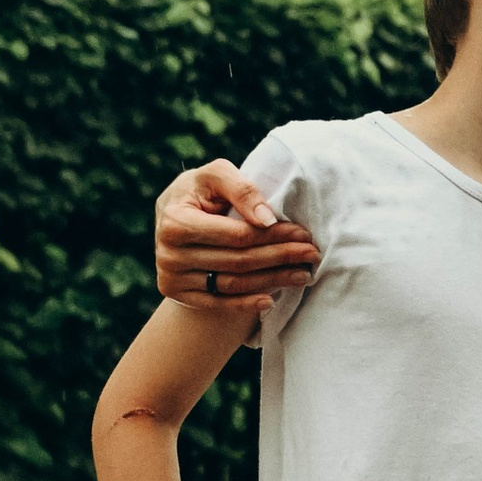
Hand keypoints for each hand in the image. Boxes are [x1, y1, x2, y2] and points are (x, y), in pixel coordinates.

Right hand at [155, 160, 318, 307]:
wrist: (171, 214)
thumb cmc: (199, 190)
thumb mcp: (215, 176)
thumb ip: (241, 189)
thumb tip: (268, 219)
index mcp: (176, 221)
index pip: (237, 235)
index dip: (273, 235)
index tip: (302, 234)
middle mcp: (170, 253)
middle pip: (238, 261)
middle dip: (280, 258)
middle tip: (311, 255)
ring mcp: (172, 276)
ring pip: (233, 284)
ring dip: (272, 281)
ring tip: (302, 274)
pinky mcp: (176, 293)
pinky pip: (217, 303)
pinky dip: (246, 304)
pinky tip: (271, 301)